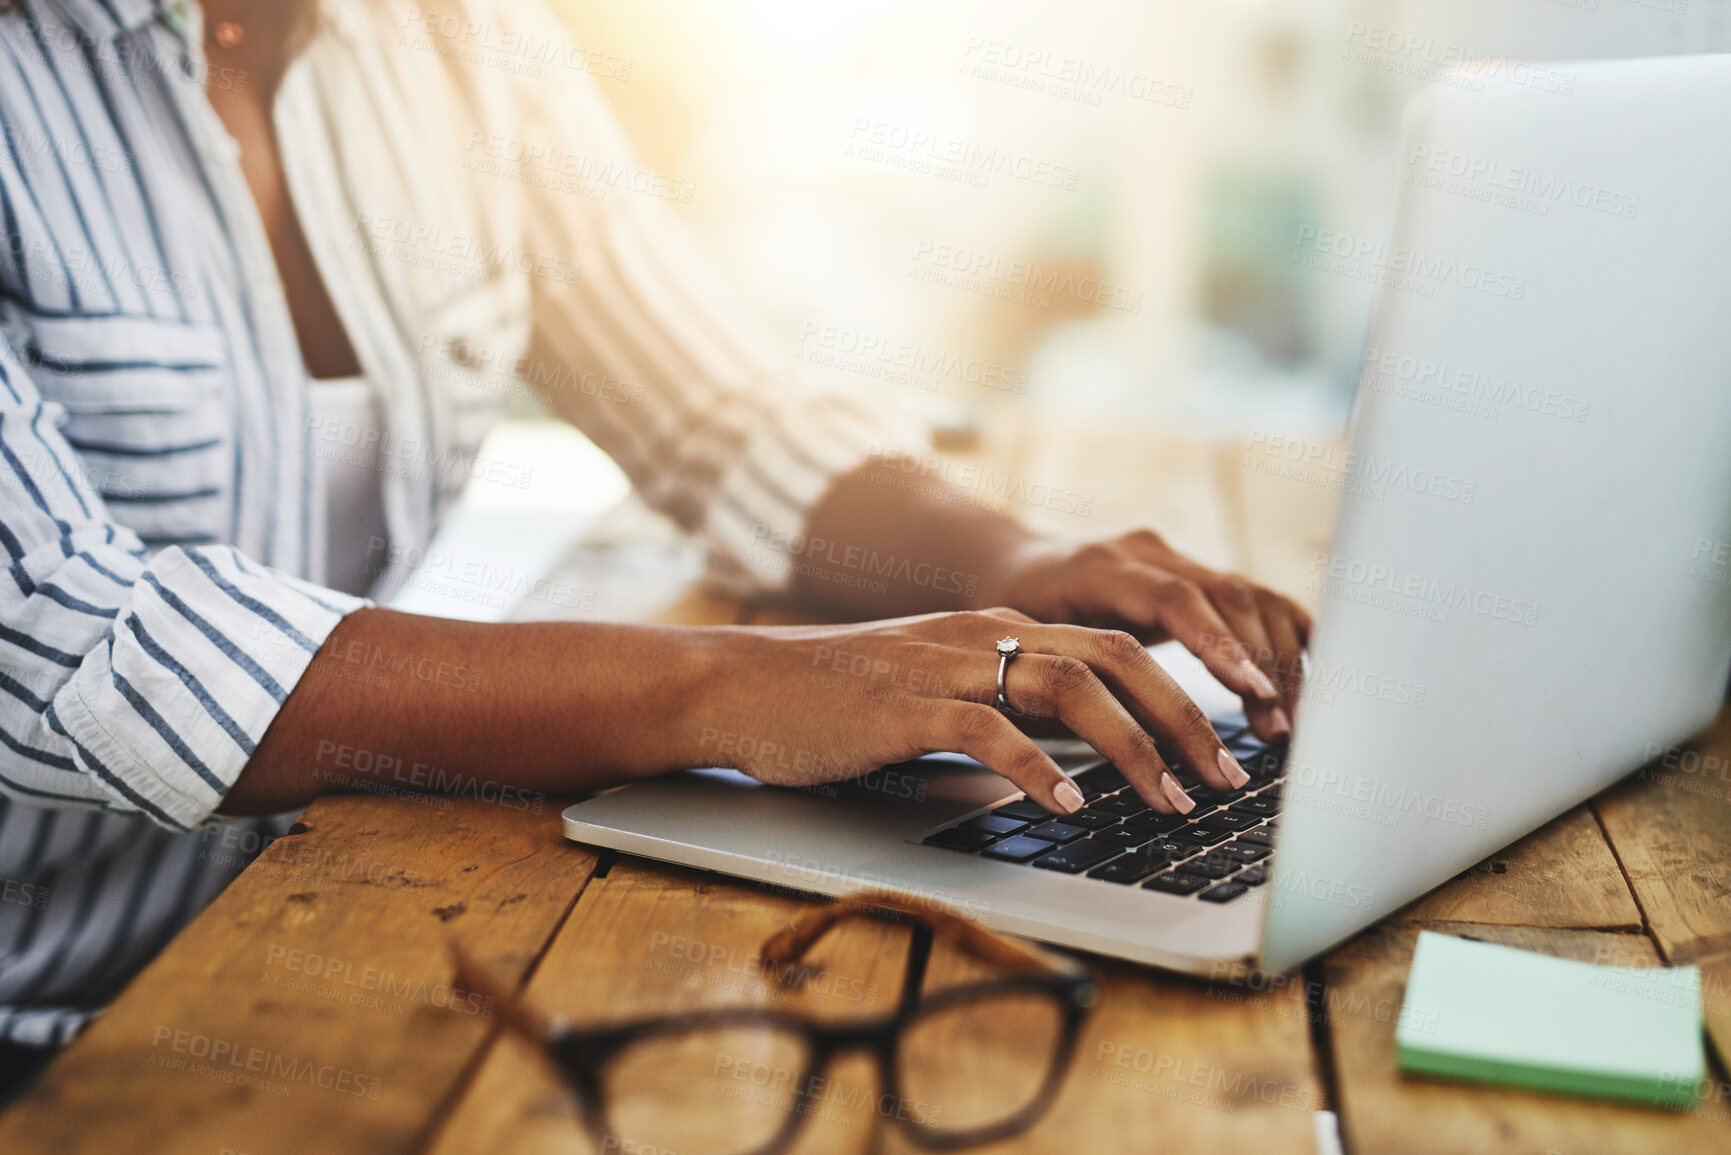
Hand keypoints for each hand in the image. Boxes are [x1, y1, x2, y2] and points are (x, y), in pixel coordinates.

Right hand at [686, 608, 1255, 816]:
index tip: (1225, 747)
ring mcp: (944, 666)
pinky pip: (988, 729)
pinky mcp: (902, 707)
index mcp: (997, 629)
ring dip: (1131, 745)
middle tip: (1227, 780)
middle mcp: (982, 635)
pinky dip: (1039, 767)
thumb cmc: (836, 702)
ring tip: (1171, 799)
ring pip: (1065, 687)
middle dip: (1183, 718)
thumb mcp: (935, 695)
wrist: (740, 686)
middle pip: (1112, 659)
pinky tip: (1070, 805)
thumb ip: (1002, 711)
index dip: (1182, 693)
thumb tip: (1073, 761)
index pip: (1114, 649)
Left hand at [975, 530, 1310, 742]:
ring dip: (1278, 661)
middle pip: (1226, 598)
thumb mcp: (1018, 652)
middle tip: (1279, 735)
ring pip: (1250, 597)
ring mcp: (1173, 556)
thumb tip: (1100, 761)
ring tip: (1286, 728)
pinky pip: (1254, 597)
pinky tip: (1304, 683)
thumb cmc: (1004, 623)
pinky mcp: (1194, 571)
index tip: (1253, 694)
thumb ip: (1060, 689)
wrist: (1006, 569)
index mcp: (1097, 567)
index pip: (1173, 599)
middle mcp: (1143, 552)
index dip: (1218, 646)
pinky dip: (1285, 636)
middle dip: (1262, 668)